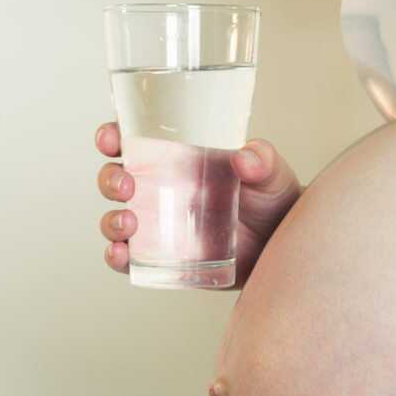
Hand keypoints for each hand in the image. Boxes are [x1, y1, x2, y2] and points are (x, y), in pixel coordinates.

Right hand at [94, 123, 302, 287]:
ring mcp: (159, 226)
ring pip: (116, 219)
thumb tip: (245, 157)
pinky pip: (130, 259)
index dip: (112, 136)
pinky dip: (118, 257)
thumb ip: (263, 161)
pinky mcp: (164, 259)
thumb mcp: (272, 174)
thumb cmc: (273, 200)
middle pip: (116, 178)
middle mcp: (161, 190)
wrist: (285, 247)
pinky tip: (122, 254)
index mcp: (178, 158)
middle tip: (127, 185)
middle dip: (110, 179)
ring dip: (111, 220)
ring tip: (129, 223)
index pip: (135, 140)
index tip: (111, 139)